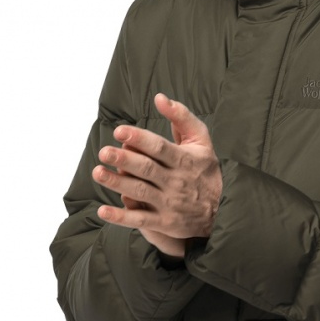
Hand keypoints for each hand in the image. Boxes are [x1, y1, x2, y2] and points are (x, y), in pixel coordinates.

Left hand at [92, 93, 222, 259]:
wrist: (221, 211)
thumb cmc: (205, 171)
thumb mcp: (201, 141)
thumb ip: (182, 117)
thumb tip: (159, 98)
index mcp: (184, 160)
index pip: (159, 147)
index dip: (139, 139)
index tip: (119, 131)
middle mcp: (175, 181)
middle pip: (147, 169)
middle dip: (124, 159)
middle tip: (104, 152)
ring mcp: (169, 203)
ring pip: (140, 192)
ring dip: (117, 183)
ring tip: (98, 173)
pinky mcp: (165, 222)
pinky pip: (140, 220)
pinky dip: (121, 217)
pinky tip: (103, 211)